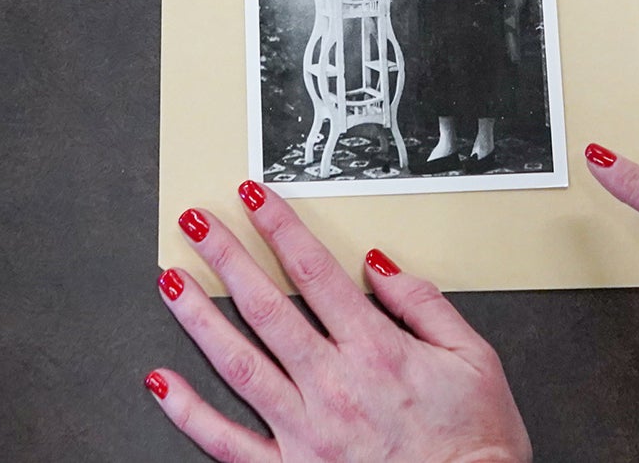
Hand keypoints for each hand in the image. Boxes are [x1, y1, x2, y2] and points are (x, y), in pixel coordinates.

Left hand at [147, 183, 530, 462]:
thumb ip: (426, 306)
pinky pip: (226, 442)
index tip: (257, 200)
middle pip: (267, 308)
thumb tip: (381, 267)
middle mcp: (334, 387)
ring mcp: (305, 432)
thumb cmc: (476, 444)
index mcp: (378, 352)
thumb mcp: (475, 359)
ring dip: (199, 318)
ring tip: (172, 281)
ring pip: (238, 364)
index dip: (282, 230)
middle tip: (196, 224)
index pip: (316, 273)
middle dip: (227, 258)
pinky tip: (163, 382)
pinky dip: (189, 412)